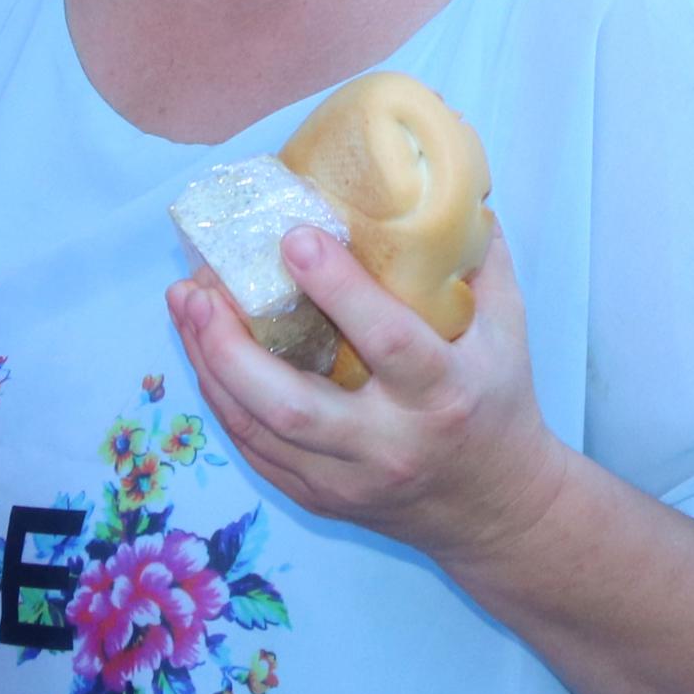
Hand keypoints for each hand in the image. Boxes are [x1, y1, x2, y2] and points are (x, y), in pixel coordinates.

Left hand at [167, 227, 572, 573]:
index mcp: (443, 393)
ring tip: (184, 305)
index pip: (387, 340)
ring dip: (211, 365)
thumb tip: (446, 183)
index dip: (338, 288)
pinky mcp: (321, 499)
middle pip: (294, 405)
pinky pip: (255, 451)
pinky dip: (222, 399)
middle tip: (200, 286)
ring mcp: (349, 478)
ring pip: (260, 430)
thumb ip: (480, 257)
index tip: (292, 237)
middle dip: (234, 346)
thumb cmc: (500, 402)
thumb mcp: (509, 327)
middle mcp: (390, 442)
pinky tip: (201, 352)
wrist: (496, 510)